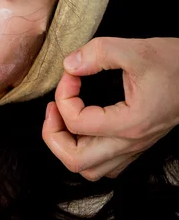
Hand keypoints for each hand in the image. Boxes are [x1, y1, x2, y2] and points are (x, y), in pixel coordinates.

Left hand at [42, 37, 178, 180]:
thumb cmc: (176, 63)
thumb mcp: (136, 50)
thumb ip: (98, 53)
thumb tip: (69, 65)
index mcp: (130, 123)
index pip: (76, 122)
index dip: (63, 96)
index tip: (70, 75)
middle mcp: (130, 143)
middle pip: (75, 161)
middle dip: (53, 134)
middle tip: (53, 107)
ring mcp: (134, 148)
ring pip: (88, 169)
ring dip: (67, 147)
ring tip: (63, 118)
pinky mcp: (136, 145)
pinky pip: (104, 165)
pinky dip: (85, 151)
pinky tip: (84, 126)